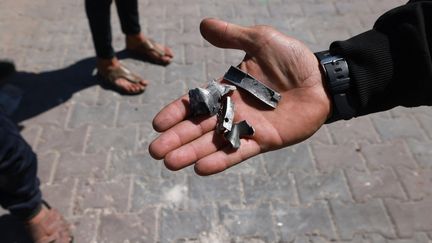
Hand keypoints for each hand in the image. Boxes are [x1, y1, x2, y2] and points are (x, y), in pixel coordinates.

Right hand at [149, 18, 330, 174]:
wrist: (322, 79)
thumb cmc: (293, 59)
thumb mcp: (260, 40)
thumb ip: (231, 36)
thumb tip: (202, 25)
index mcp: (228, 88)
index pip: (196, 102)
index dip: (176, 112)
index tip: (157, 123)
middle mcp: (233, 110)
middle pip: (199, 126)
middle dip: (177, 138)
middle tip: (155, 151)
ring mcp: (247, 127)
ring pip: (214, 142)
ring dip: (192, 153)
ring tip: (170, 164)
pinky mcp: (263, 140)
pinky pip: (238, 152)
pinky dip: (220, 160)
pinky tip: (201, 169)